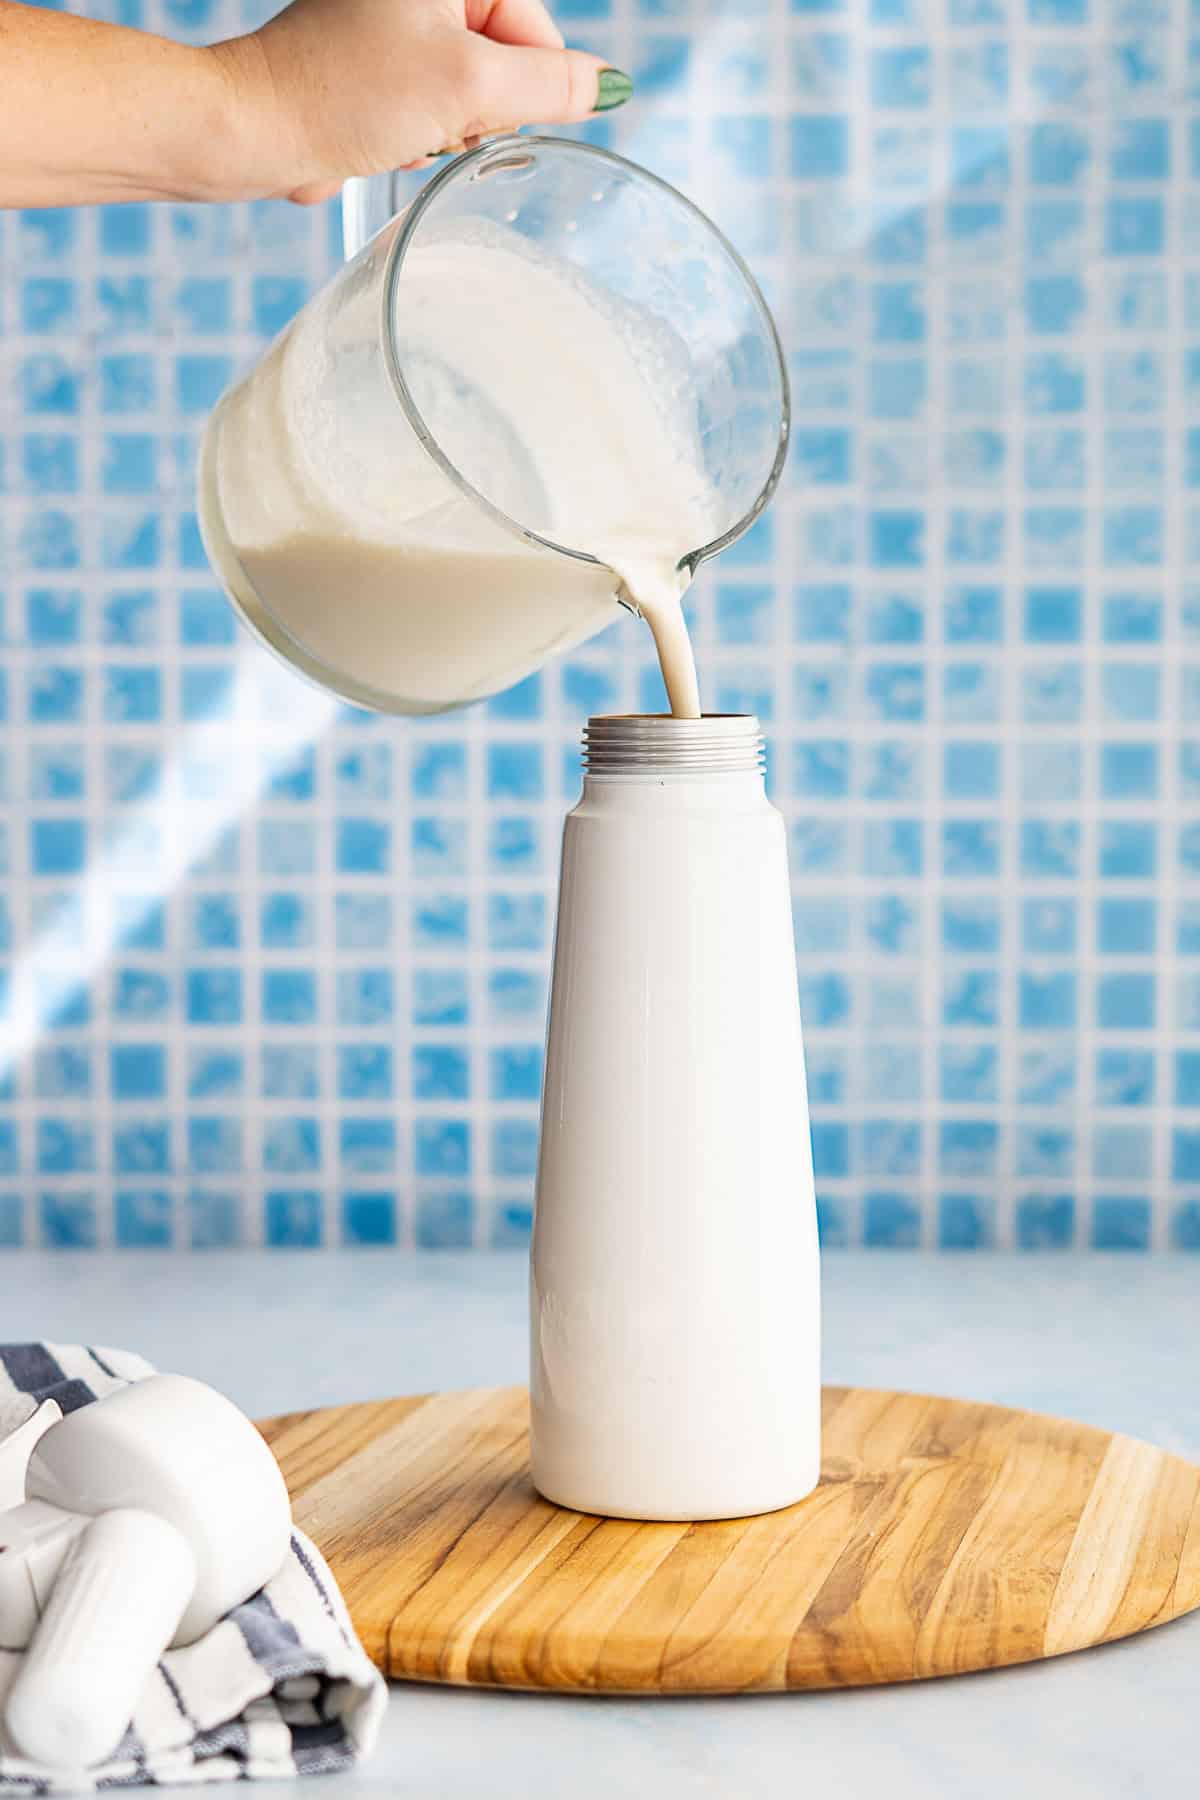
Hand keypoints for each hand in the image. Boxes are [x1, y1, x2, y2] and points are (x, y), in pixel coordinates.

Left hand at [214, 0, 631, 205]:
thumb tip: (611, 86)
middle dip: (476, 110)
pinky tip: (382, 138)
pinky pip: (428, 108)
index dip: (522, 85)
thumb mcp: (468, 88)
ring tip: (398, 128)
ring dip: (444, 130)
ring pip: (467, 96)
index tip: (474, 106)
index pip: (536, 30)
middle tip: (428, 116)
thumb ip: (551, 85)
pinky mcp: (372, 65)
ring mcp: (393, 25)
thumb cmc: (348, 95)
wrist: (257, 130)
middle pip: (504, 64)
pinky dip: (415, 134)